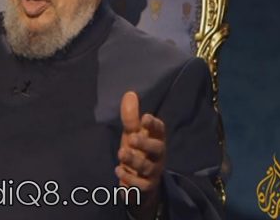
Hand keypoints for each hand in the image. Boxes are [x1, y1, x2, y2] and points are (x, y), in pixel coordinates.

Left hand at [116, 91, 165, 218]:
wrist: (141, 184)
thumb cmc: (138, 152)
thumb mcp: (133, 134)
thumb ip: (131, 117)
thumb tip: (130, 93)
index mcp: (155, 140)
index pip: (160, 131)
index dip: (154, 124)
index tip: (145, 117)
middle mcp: (157, 156)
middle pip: (158, 149)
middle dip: (145, 143)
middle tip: (130, 138)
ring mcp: (153, 172)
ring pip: (147, 167)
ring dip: (134, 161)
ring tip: (121, 154)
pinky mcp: (145, 187)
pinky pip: (140, 186)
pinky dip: (130, 181)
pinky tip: (119, 173)